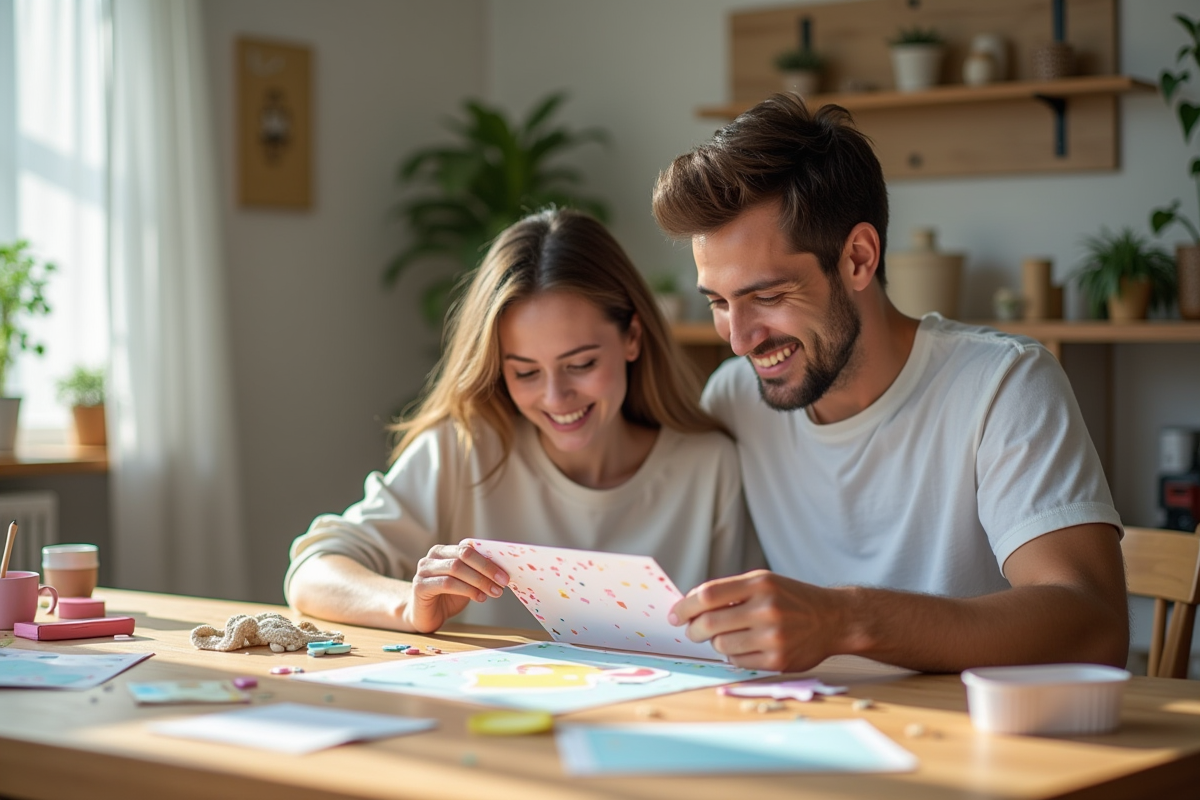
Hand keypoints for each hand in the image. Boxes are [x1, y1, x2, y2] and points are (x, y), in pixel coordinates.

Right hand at [403, 544, 509, 632]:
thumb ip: (477, 573)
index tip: (506, 571)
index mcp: (444, 551)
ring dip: (479, 580)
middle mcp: (432, 557)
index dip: (488, 558)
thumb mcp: (466, 582)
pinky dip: (467, 590)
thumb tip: (502, 571)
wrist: (425, 616)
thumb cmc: (447, 598)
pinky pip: (447, 584)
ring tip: (494, 592)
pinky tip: (480, 597)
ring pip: (456, 568)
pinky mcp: (420, 586)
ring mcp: (424, 570)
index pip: (468, 547)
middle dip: (486, 568)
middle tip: (503, 581)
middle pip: (463, 555)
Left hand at [668, 570, 846, 671]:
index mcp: (760, 584)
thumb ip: (730, 592)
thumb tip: (689, 608)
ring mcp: (773, 637)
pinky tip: (745, 646)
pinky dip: (733, 655)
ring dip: (716, 643)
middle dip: (694, 629)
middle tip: (693, 631)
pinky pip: (738, 661)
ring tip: (726, 636)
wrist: (834, 619)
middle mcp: (767, 609)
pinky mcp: (778, 660)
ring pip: (721, 645)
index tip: (675, 615)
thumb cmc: (792, 599)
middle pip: (710, 623)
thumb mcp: (764, 582)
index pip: (708, 595)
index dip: (685, 606)